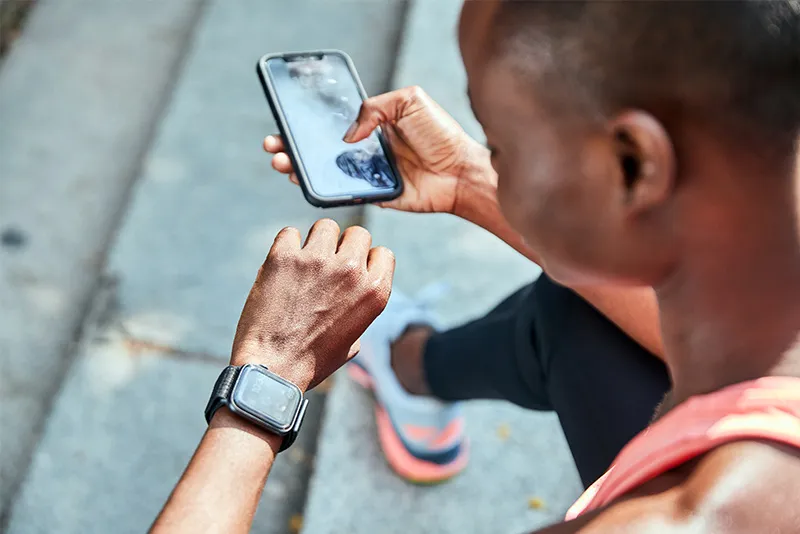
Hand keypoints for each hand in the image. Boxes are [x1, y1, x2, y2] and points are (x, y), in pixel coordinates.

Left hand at [230, 219, 393, 391]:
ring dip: (317, 241)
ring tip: (304, 263)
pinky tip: (283, 266)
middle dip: (345, 246)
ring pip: (326, 227)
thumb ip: (359, 309)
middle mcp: (350, 271)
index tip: (353, 271)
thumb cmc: (311, 360)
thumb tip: (352, 294)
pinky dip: (286, 246)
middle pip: (358, 233)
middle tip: (327, 266)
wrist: (272, 368)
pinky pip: (290, 232)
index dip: (368, 261)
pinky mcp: (284, 256)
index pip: (383, 252)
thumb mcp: (353, 340)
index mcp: (373, 291)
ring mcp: (317, 260)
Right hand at [264, 86, 492, 214]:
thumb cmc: (440, 134)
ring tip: (282, 163)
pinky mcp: (374, 196)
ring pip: (326, 174)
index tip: (283, 123)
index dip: (305, 125)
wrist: (460, 170)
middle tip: (274, 147)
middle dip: (292, 148)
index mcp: (372, 127)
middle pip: (319, 151)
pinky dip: (325, 190)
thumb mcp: (409, 101)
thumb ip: (374, 108)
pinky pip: (345, 194)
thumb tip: (348, 136)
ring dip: (300, 169)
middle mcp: (366, 151)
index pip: (330, 125)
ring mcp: (368, 175)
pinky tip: (308, 183)